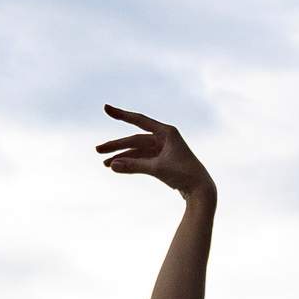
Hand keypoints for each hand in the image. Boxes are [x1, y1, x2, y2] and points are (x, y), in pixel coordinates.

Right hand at [97, 105, 213, 199]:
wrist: (201, 190)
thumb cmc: (183, 174)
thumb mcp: (157, 169)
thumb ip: (134, 166)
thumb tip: (112, 165)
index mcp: (166, 132)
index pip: (139, 120)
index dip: (121, 114)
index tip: (106, 108)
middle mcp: (164, 138)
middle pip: (135, 139)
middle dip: (116, 145)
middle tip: (98, 150)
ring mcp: (163, 149)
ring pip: (137, 151)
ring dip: (122, 157)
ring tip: (105, 163)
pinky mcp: (163, 160)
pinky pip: (142, 159)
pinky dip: (131, 163)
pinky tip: (118, 167)